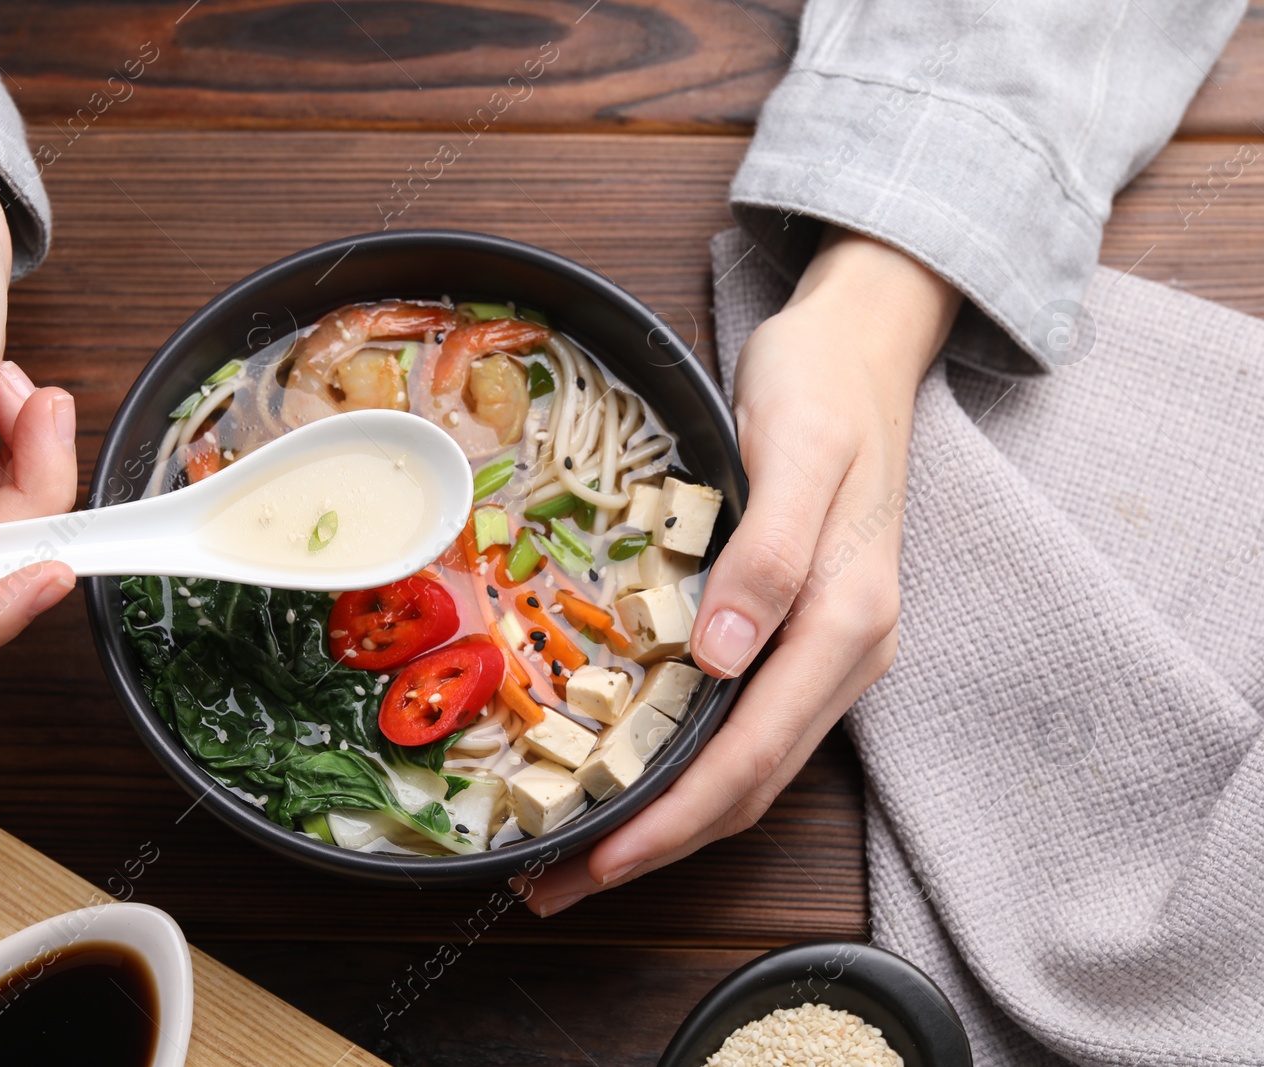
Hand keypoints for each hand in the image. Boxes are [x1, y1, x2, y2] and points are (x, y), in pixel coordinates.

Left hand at [532, 228, 960, 913]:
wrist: (865, 346)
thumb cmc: (824, 387)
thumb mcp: (798, 449)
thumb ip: (771, 554)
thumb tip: (723, 658)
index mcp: (847, 623)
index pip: (749, 757)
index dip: (668, 820)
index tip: (594, 860)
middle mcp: (843, 655)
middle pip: (744, 786)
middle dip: (653, 844)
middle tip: (556, 880)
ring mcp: (824, 649)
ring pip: (743, 766)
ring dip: (663, 817)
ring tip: (576, 846)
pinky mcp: (797, 632)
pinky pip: (740, 724)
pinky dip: (680, 763)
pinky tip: (627, 768)